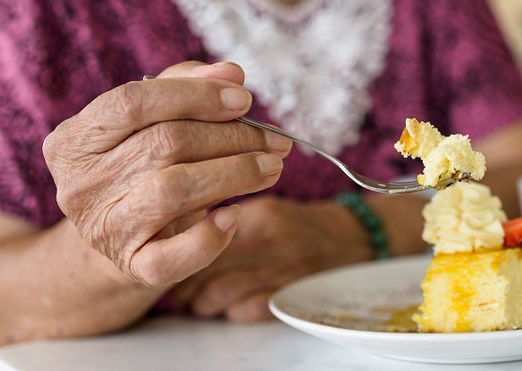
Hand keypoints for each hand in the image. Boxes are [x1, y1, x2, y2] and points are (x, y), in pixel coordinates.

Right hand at [43, 61, 292, 286]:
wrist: (122, 237)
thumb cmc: (143, 167)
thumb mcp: (152, 122)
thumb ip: (186, 88)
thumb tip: (232, 74)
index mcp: (75, 139)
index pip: (133, 103)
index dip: (194, 95)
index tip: (244, 99)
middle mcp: (80, 184)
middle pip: (165, 144)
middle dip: (232, 137)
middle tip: (274, 140)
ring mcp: (103, 228)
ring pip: (174, 190)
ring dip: (235, 174)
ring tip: (272, 167)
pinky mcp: (132, 266)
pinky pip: (174, 256)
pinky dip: (211, 236)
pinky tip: (235, 215)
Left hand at [171, 196, 372, 320]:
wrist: (353, 241)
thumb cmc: (300, 227)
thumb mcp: (266, 209)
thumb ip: (226, 218)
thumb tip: (181, 234)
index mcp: (260, 216)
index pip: (203, 232)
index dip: (180, 248)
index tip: (169, 256)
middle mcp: (269, 242)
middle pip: (206, 265)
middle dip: (183, 280)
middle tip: (174, 286)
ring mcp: (280, 272)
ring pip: (218, 293)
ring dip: (200, 301)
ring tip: (195, 300)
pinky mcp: (290, 298)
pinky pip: (244, 311)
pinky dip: (228, 312)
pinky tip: (225, 308)